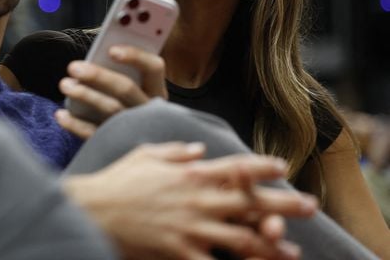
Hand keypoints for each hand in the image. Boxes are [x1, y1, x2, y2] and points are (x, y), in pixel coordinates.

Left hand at [56, 45, 165, 137]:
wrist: (128, 144)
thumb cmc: (121, 103)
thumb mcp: (128, 88)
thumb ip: (118, 72)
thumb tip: (93, 60)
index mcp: (155, 90)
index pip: (154, 67)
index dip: (135, 56)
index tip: (111, 50)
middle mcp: (149, 110)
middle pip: (127, 89)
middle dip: (99, 75)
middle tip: (73, 67)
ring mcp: (135, 129)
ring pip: (112, 110)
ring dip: (85, 95)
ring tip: (65, 84)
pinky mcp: (117, 145)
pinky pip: (95, 134)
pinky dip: (76, 125)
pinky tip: (61, 115)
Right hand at [63, 142, 314, 259]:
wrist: (90, 211)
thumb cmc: (115, 181)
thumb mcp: (144, 155)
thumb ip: (175, 152)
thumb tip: (198, 150)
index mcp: (189, 173)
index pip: (234, 167)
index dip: (261, 166)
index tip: (281, 166)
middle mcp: (196, 199)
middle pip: (250, 202)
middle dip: (283, 203)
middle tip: (310, 205)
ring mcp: (190, 228)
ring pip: (242, 238)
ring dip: (272, 244)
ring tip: (293, 251)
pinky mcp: (179, 252)